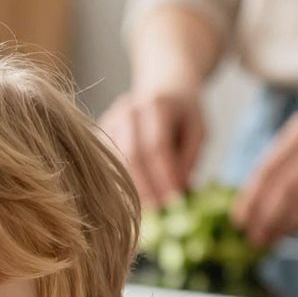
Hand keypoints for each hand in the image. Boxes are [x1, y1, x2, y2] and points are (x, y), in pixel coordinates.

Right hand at [99, 88, 205, 209]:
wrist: (161, 86)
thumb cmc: (183, 113)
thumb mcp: (198, 131)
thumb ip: (189, 158)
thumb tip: (177, 190)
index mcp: (157, 105)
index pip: (157, 145)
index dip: (165, 175)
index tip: (174, 200)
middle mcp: (128, 110)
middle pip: (132, 155)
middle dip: (146, 186)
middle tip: (160, 210)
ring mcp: (110, 121)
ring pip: (116, 162)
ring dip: (131, 189)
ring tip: (148, 210)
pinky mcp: (99, 133)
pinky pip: (106, 164)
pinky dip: (118, 184)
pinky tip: (131, 199)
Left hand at [233, 87, 297, 247]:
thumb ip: (284, 157)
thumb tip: (253, 199)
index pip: (268, 170)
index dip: (250, 200)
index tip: (238, 221)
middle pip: (285, 191)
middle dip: (265, 219)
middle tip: (252, 239)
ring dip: (285, 226)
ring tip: (270, 239)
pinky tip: (295, 230)